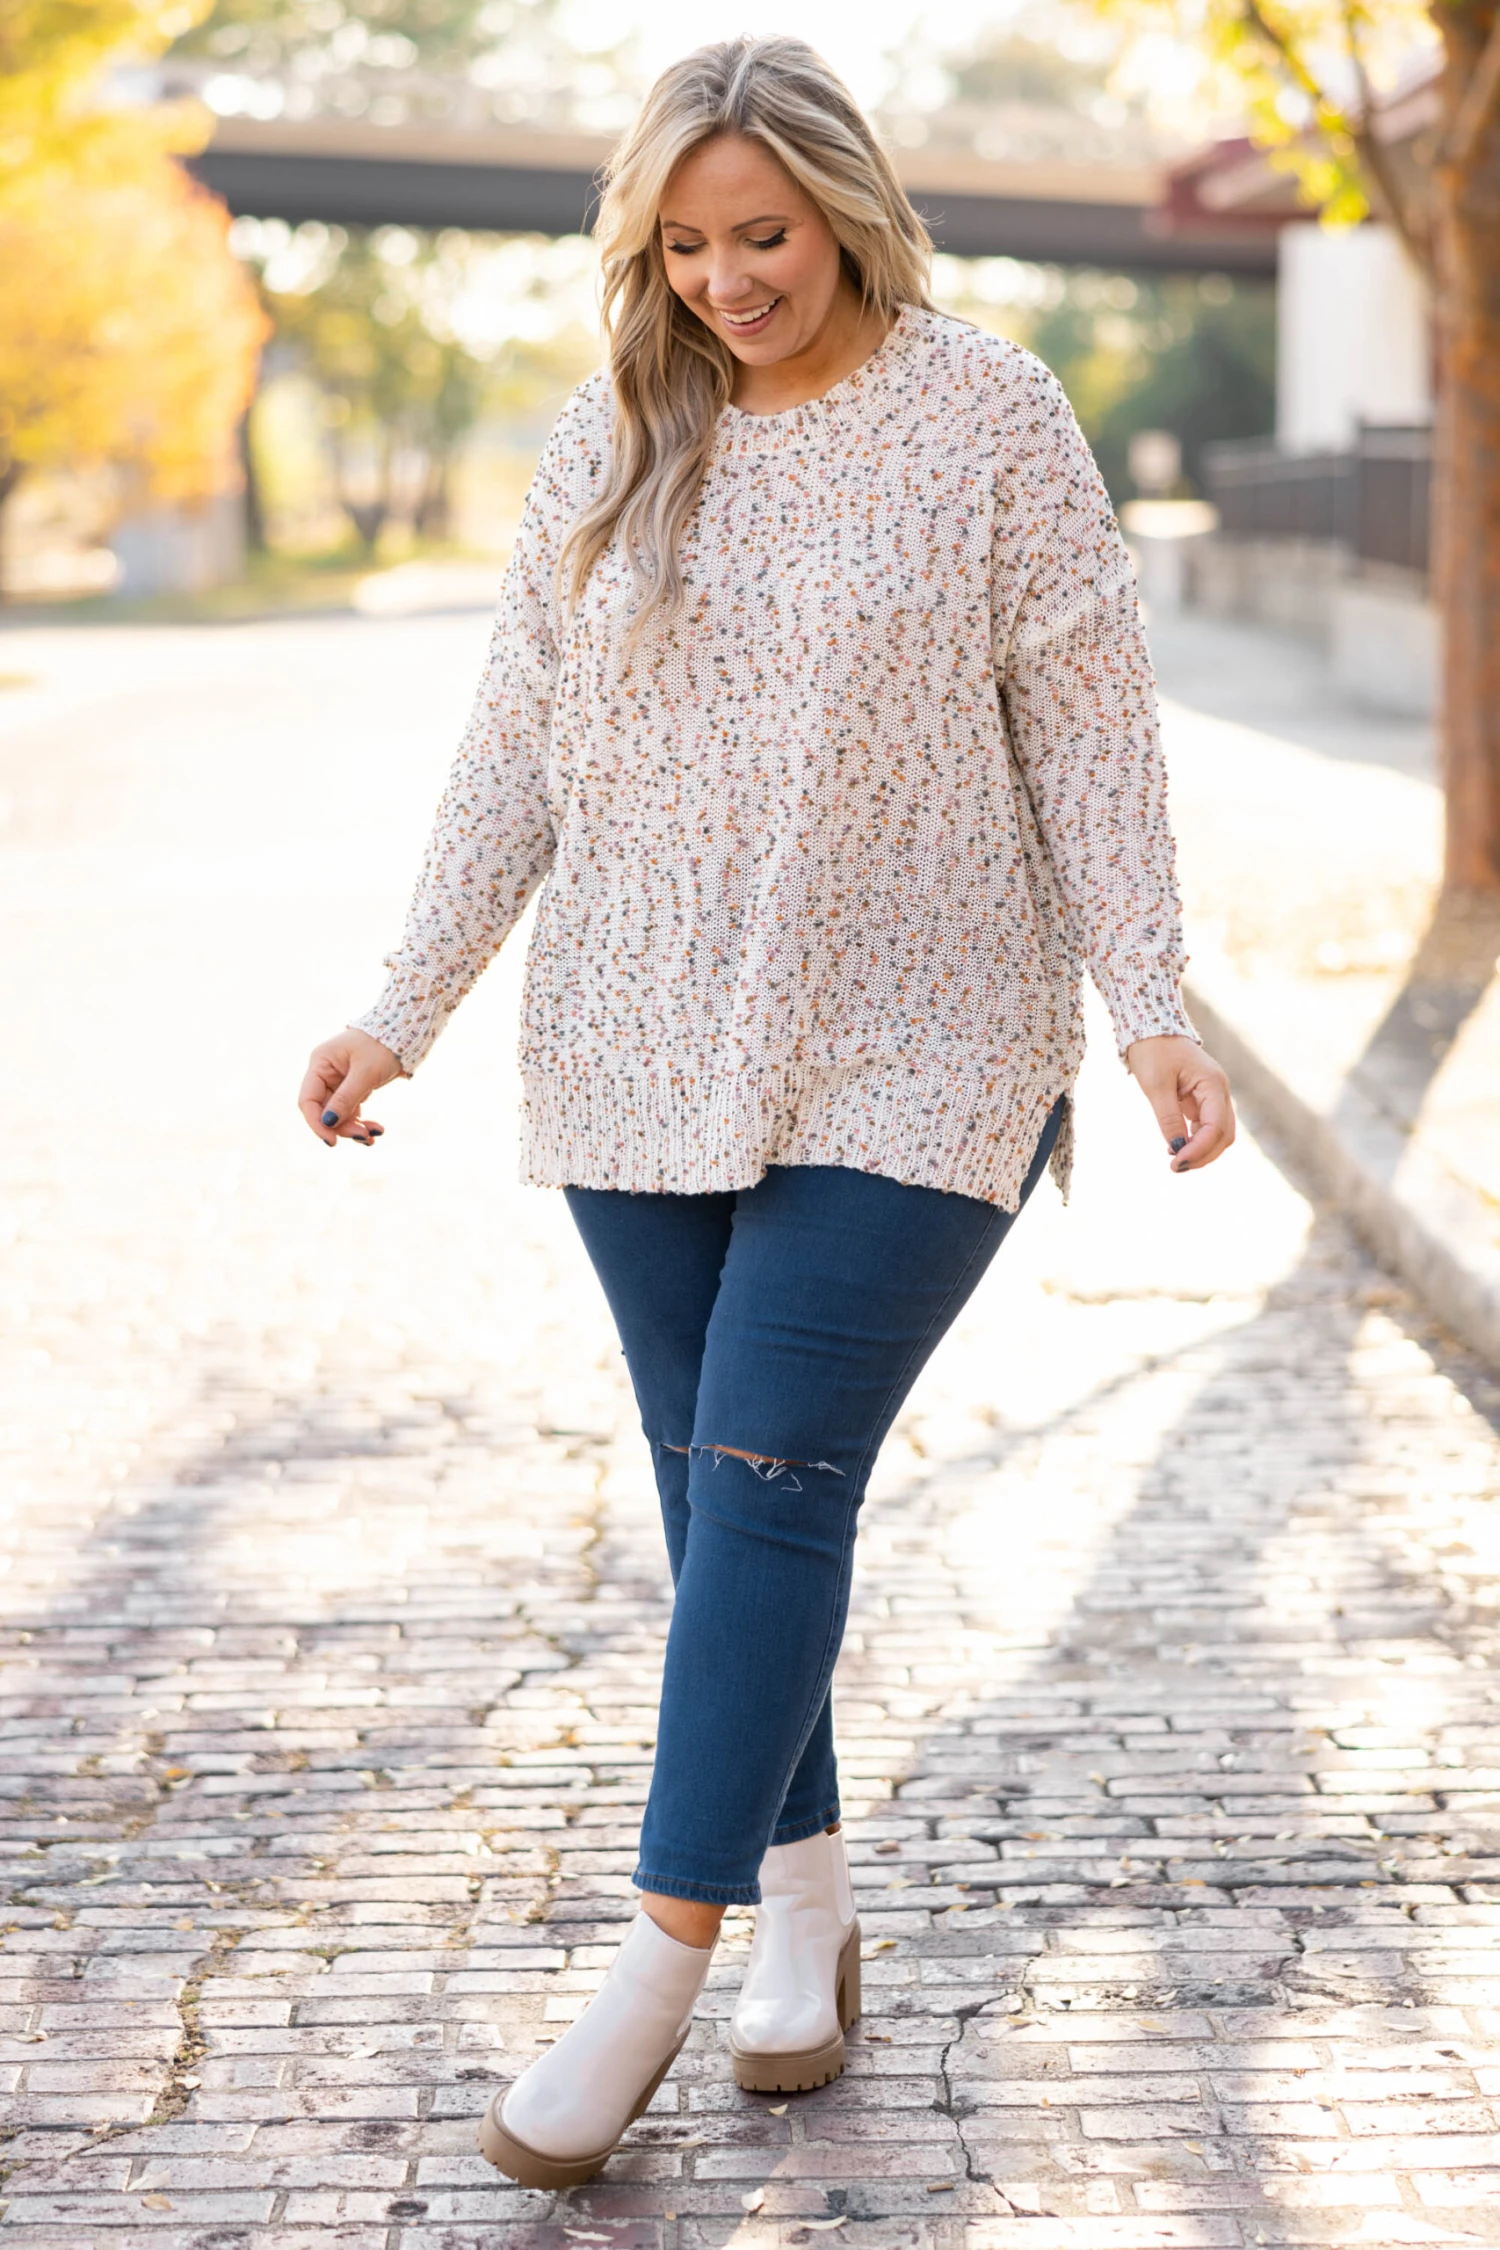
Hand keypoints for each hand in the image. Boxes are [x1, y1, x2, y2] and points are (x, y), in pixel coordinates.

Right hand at [298, 1028, 403, 1147]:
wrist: (404, 1032)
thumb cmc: (382, 1046)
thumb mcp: (365, 1073)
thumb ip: (346, 1098)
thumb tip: (328, 1123)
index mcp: (320, 1063)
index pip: (308, 1100)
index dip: (317, 1123)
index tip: (333, 1141)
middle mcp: (325, 1072)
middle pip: (324, 1110)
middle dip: (342, 1126)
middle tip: (364, 1136)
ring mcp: (338, 1081)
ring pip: (338, 1114)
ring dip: (354, 1127)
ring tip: (374, 1135)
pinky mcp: (352, 1088)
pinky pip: (350, 1111)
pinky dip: (360, 1122)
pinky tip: (374, 1132)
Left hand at [1125, 1034, 1234, 1172]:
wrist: (1150, 1027)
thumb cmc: (1153, 1050)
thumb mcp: (1156, 1086)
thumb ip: (1168, 1118)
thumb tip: (1177, 1149)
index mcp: (1213, 1084)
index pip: (1216, 1127)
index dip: (1199, 1150)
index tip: (1176, 1163)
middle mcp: (1219, 1091)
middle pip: (1224, 1135)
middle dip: (1204, 1155)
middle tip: (1176, 1167)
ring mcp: (1213, 1095)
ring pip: (1218, 1133)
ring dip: (1201, 1150)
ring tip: (1176, 1161)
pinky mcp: (1202, 1099)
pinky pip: (1206, 1126)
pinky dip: (1196, 1141)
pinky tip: (1176, 1147)